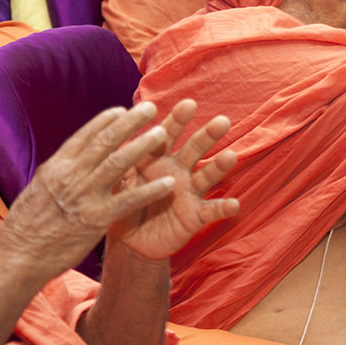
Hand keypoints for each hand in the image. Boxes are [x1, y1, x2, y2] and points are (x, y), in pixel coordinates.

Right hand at [0, 103, 183, 281]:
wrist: (17, 256)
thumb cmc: (28, 226)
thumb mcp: (40, 190)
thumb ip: (61, 174)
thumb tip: (75, 160)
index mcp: (56, 167)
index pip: (84, 136)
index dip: (105, 121)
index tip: (123, 109)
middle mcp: (70, 176)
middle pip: (105, 141)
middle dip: (130, 122)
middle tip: (150, 107)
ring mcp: (84, 196)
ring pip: (118, 163)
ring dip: (143, 146)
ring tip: (163, 133)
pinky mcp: (96, 219)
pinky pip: (128, 201)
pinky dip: (150, 190)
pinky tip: (170, 184)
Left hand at [109, 99, 239, 260]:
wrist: (130, 240)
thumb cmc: (122, 205)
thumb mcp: (116, 183)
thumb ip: (117, 165)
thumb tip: (111, 142)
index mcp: (156, 159)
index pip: (167, 135)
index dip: (177, 121)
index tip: (188, 104)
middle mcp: (178, 171)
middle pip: (194, 149)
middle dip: (207, 135)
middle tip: (222, 121)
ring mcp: (189, 193)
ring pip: (207, 176)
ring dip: (220, 166)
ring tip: (231, 156)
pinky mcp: (196, 216)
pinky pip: (212, 211)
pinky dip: (223, 208)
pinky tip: (234, 205)